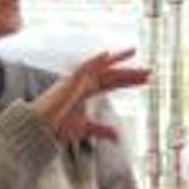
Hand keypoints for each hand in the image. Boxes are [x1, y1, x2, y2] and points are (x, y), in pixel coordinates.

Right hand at [34, 49, 148, 143]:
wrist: (38, 127)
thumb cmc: (55, 127)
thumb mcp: (85, 128)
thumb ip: (101, 130)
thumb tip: (118, 136)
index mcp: (86, 92)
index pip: (112, 83)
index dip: (129, 81)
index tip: (147, 80)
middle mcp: (83, 83)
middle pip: (111, 74)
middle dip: (130, 72)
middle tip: (150, 71)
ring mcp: (76, 81)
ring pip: (101, 68)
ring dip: (117, 61)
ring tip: (134, 53)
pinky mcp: (68, 82)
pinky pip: (82, 68)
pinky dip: (94, 60)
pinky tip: (107, 54)